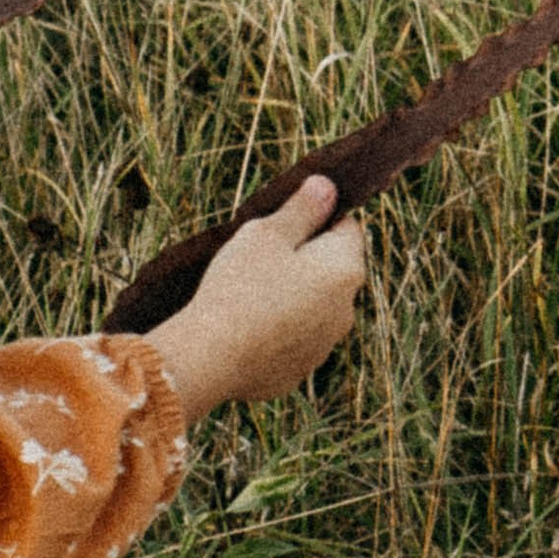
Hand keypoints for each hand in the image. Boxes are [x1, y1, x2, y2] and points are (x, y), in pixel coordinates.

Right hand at [146, 179, 367, 420]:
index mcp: (346, 269)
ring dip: (291, 296)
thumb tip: (328, 187)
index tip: (282, 225)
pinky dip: (275, 331)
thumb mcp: (267, 234)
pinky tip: (244, 328)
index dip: (315, 219)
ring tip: (247, 295)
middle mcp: (346, 310)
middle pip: (330, 269)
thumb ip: (302, 209)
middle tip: (259, 258)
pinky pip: (291, 340)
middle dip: (302, 259)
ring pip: (312, 307)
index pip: (347, 228)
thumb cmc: (240, 286)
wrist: (211, 358)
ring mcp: (324, 346)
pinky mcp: (298, 371)